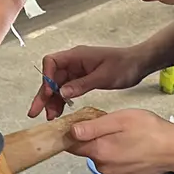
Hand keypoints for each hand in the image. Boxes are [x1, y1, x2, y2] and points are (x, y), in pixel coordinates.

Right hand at [27, 45, 152, 119]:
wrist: (138, 64)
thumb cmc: (123, 66)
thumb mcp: (103, 77)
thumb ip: (81, 85)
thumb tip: (61, 93)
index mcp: (77, 56)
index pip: (52, 62)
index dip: (46, 77)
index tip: (48, 93)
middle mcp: (74, 62)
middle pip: (52, 77)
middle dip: (43, 94)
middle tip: (35, 112)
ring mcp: (77, 71)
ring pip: (58, 86)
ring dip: (52, 101)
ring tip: (50, 117)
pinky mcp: (82, 79)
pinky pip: (67, 90)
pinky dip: (63, 100)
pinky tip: (60, 112)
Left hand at [68, 110, 173, 173]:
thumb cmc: (150, 130)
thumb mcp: (121, 119)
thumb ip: (94, 126)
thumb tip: (72, 131)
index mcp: (100, 150)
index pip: (72, 145)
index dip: (74, 135)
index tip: (83, 126)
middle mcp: (103, 168)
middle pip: (89, 152)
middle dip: (96, 141)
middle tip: (115, 130)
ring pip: (102, 161)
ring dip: (108, 152)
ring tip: (128, 141)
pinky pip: (114, 170)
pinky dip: (119, 162)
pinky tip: (133, 154)